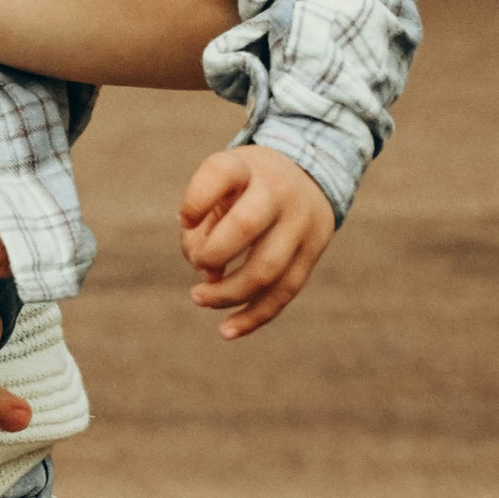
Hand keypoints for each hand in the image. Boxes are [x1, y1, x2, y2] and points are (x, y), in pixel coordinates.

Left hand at [179, 144, 334, 338]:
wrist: (308, 172)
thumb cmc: (245, 185)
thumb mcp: (220, 186)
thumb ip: (202, 225)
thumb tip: (208, 278)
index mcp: (247, 167)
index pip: (219, 175)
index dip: (195, 202)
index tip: (185, 219)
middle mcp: (278, 192)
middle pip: (247, 226)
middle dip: (213, 254)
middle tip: (196, 264)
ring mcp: (301, 224)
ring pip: (267, 269)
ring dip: (228, 293)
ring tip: (199, 297)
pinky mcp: (313, 252)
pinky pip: (285, 291)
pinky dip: (254, 316)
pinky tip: (228, 330)